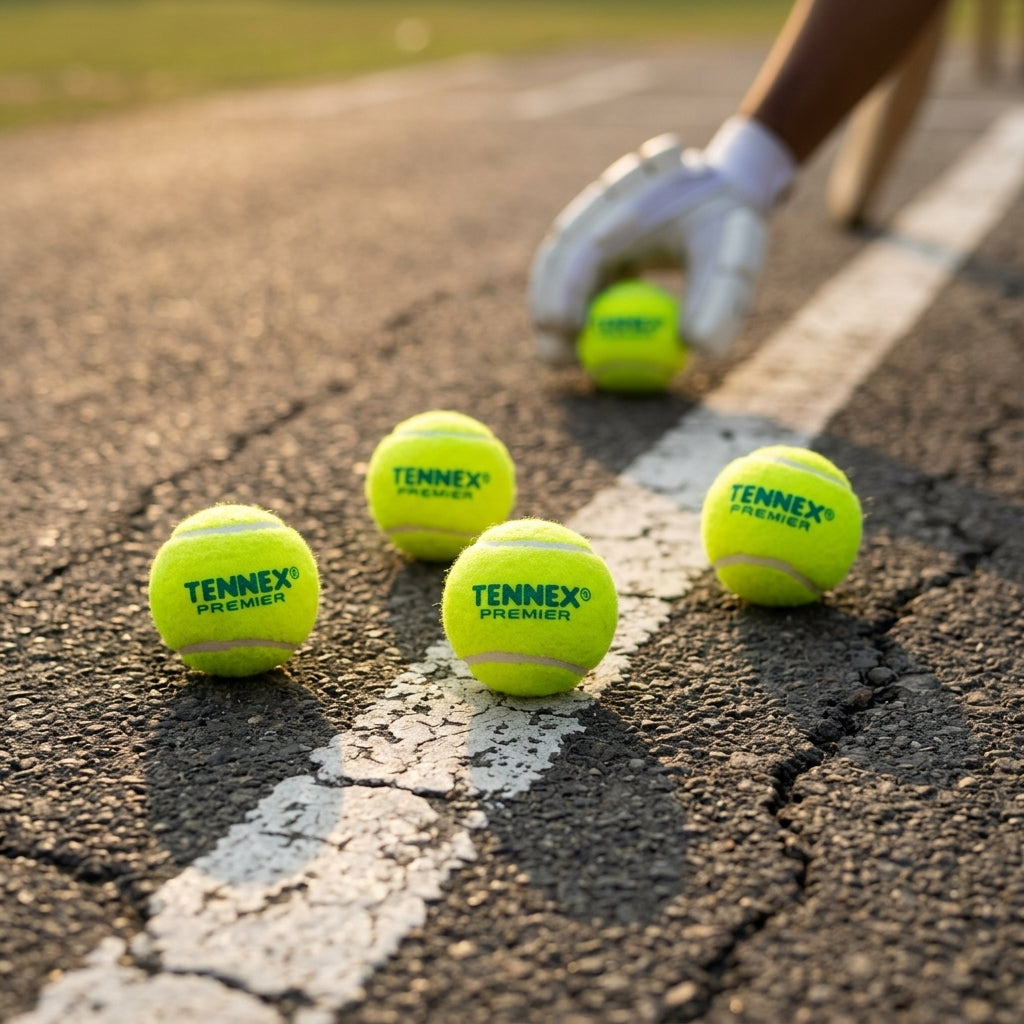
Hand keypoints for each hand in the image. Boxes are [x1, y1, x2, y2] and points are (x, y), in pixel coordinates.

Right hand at [528, 133, 769, 362]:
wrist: (726, 185)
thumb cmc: (730, 224)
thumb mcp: (737, 256)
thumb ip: (720, 299)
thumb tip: (694, 346)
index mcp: (634, 198)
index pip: (584, 246)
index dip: (567, 290)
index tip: (570, 335)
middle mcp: (604, 200)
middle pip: (558, 253)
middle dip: (547, 307)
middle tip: (556, 359)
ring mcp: (593, 213)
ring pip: (556, 263)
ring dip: (550, 309)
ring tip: (561, 358)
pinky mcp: (594, 231)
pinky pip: (571, 271)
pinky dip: (569, 304)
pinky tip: (576, 340)